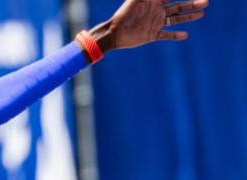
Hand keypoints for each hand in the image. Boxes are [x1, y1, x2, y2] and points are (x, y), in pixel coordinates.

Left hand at [93, 0, 208, 51]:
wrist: (114, 32)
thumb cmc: (124, 13)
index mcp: (154, 2)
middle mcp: (157, 11)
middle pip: (178, 6)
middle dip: (192, 4)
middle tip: (206, 2)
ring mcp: (156, 23)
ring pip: (176, 19)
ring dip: (189, 16)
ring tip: (202, 13)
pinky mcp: (152, 35)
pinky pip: (167, 35)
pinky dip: (176, 36)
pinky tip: (185, 35)